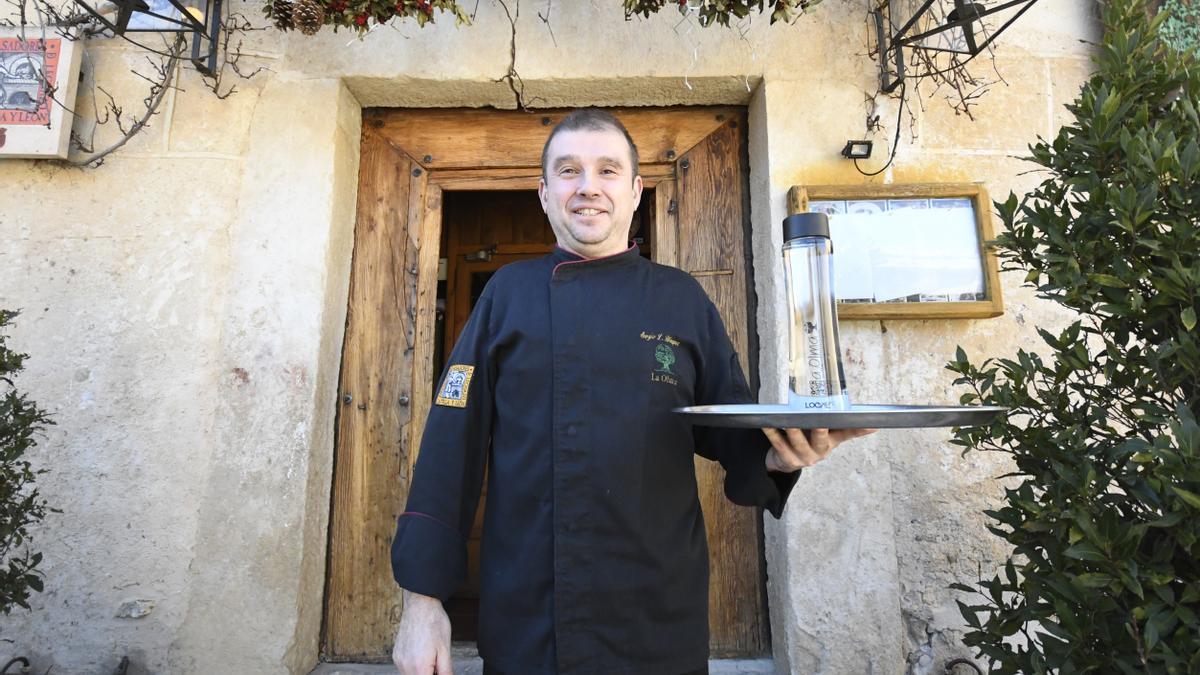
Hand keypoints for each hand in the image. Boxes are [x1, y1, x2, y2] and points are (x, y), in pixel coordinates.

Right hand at [393, 590, 452, 674]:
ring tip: (431, 658)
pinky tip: (422, 655)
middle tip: (438, 666)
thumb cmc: (433, 622)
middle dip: (429, 674)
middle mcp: (405, 665)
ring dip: (421, 672)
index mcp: (419, 666)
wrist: (420, 604)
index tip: (440, 671)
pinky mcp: (396, 655)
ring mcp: (399, 660)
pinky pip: (405, 668)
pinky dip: (414, 667)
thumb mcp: (445, 650)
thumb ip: (445, 671)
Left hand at [761, 427, 875, 472]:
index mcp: (831, 442)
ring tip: (789, 418)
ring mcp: (804, 457)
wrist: (785, 462)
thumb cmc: (806, 441)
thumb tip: (848, 404)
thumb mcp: (823, 434)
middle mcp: (820, 451)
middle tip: (820, 421)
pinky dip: (773, 433)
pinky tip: (768, 424)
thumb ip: (834, 423)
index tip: (873, 424)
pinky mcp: (788, 460)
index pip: (848, 433)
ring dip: (793, 429)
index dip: (860, 430)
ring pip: (797, 440)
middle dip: (820, 429)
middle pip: (821, 438)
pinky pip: (779, 444)